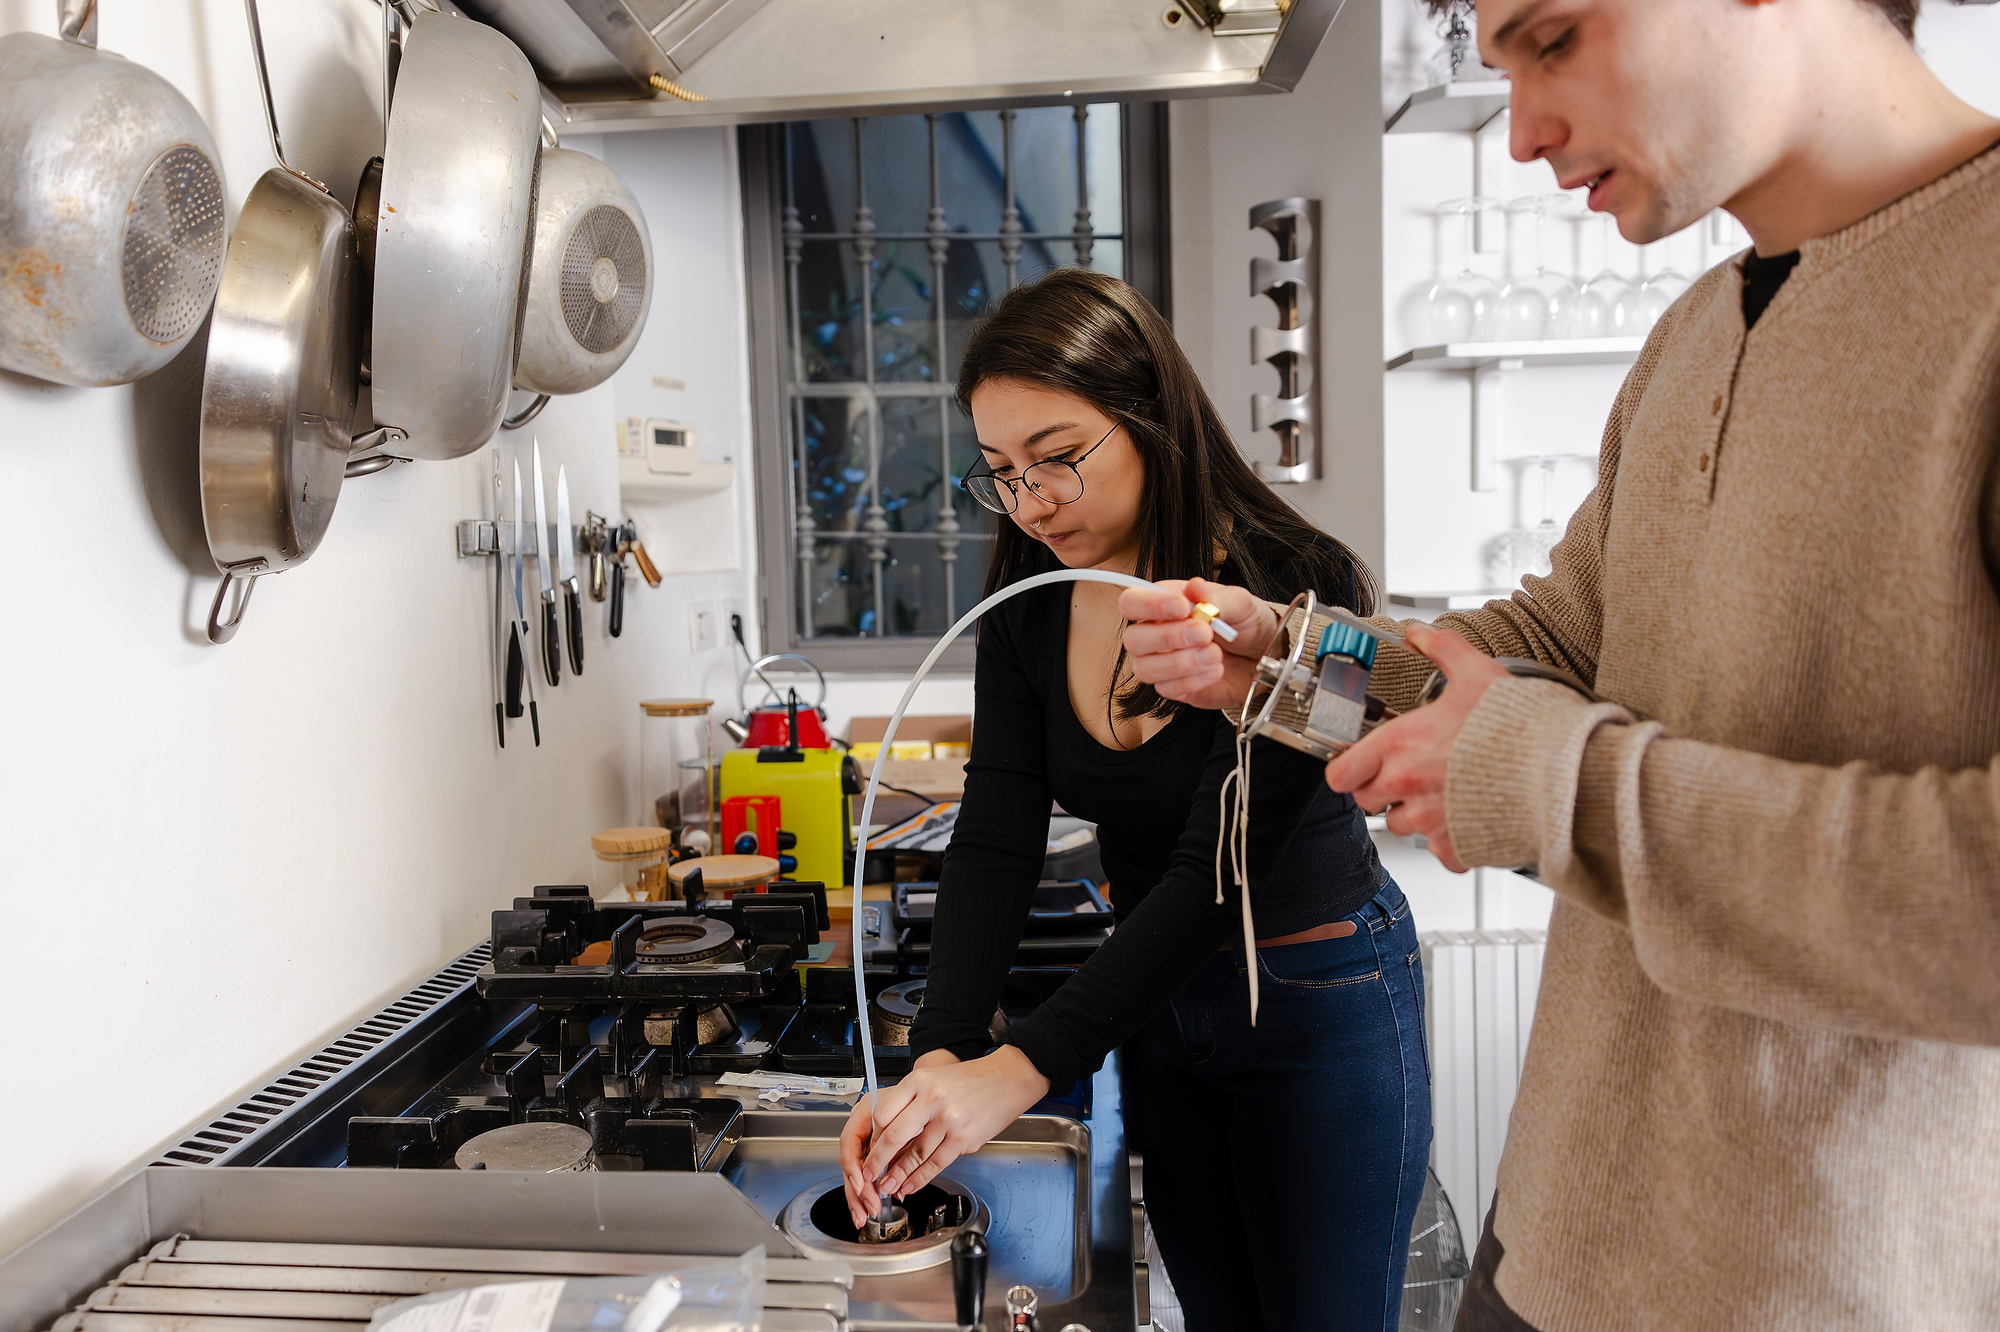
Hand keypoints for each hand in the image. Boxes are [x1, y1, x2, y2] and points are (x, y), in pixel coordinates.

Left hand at [837, 1045, 1049, 1226]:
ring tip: (888, 1185)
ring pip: (915, 1154)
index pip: (884, 1112)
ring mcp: (949, 1121)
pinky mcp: (965, 1139)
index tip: (868, 1147)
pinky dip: (921, 1178)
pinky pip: (936, 1163)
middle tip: (868, 1174)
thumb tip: (885, 1134)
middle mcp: (933, 1099)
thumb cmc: (968, 1080)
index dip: (873, 1135)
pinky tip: (911, 1184)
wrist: (1007, 1079)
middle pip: (895, 1136)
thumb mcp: (933, 1078)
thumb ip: (910, 1101)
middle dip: (878, 1161)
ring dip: (899, 1175)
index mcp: (920, 1081)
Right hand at [1119, 578, 1276, 710]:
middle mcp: (1155, 632)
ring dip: (1181, 662)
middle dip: (1169, 637)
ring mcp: (1162, 663)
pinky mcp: (1175, 688)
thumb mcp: (1238, 602)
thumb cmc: (1245, 622)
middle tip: (1205, 633)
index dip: (1150, 605)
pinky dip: (1194, 680)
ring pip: (1145, 668)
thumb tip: (1195, 587)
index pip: (1132, 602)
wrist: (1264, 654)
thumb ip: (1214, 596)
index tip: (1183, 607)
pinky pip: (1167, 689)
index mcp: (1163, 603)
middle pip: (1133, 639)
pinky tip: (1216, 669)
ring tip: (1215, 654)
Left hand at [1323, 623, 1508, 872]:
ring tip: (1444, 794)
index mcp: (1401, 744)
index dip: (1349, 769)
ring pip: (1402, 827)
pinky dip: (1450, 842)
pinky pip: (1440, 852)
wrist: (1558, 768)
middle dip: (1383, 791)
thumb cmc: (1518, 725)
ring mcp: (1431, 819)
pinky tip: (1466, 819)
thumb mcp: (1477, 674)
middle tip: (1410, 775)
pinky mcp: (1457, 845)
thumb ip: (1443, 650)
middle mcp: (1408, 785)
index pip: (1342, 773)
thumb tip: (1419, 634)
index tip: (1360, 765)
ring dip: (1416, 814)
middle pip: (1368, 802)